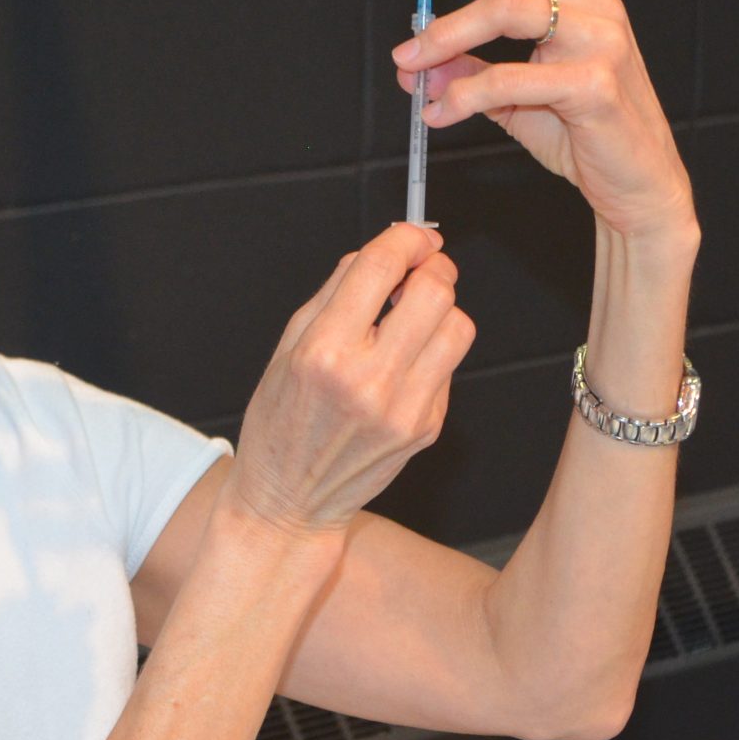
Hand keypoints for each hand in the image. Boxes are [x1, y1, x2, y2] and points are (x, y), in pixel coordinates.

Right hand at [224, 223, 474, 538]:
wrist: (289, 503)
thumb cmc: (280, 424)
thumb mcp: (286, 348)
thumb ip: (334, 294)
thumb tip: (379, 253)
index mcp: (323, 352)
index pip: (381, 268)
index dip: (405, 239)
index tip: (412, 236)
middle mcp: (368, 380)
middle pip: (434, 292)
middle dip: (432, 269)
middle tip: (419, 271)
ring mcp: (403, 408)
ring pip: (457, 327)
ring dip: (440, 311)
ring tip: (413, 319)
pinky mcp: (425, 428)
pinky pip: (449, 368)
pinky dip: (433, 354)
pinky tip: (403, 366)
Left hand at [392, 0, 697, 245]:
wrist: (638, 188)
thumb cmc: (585, 135)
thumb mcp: (515, 100)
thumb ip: (468, 74)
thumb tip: (413, 65)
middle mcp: (593, 6)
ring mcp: (599, 41)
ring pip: (507, 8)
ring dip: (445, 34)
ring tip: (408, 63)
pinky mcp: (594, 86)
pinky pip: (511, 79)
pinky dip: (465, 95)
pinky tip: (440, 113)